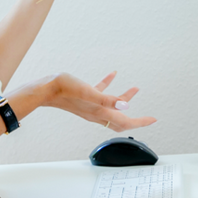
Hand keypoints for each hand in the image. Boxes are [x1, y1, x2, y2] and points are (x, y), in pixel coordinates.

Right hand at [32, 72, 155, 131]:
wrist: (44, 89)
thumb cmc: (64, 89)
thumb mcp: (88, 91)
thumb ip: (108, 99)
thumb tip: (125, 105)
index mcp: (99, 112)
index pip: (125, 121)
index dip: (141, 122)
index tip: (153, 120)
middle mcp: (96, 112)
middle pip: (120, 120)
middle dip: (135, 118)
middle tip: (148, 117)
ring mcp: (90, 106)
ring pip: (112, 106)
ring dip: (124, 98)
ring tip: (135, 88)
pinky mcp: (84, 97)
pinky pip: (101, 93)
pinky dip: (109, 86)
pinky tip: (113, 74)